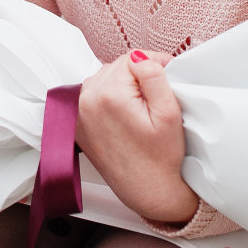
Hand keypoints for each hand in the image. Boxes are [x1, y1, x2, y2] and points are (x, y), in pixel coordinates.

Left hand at [75, 49, 199, 224]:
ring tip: (141, 106)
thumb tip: (139, 56)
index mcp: (109, 95)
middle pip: (116, 66)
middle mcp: (87, 101)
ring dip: (123, 85)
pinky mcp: (78, 124)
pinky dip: (108, 97)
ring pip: (104, 78)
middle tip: (157, 95)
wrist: (148, 191)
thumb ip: (154, 76)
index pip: (132, 57)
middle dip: (137, 75)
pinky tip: (125, 113)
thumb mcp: (169, 113)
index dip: (155, 64)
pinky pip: (93, 95)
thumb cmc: (162, 159)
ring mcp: (79, 113)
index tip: (169, 77)